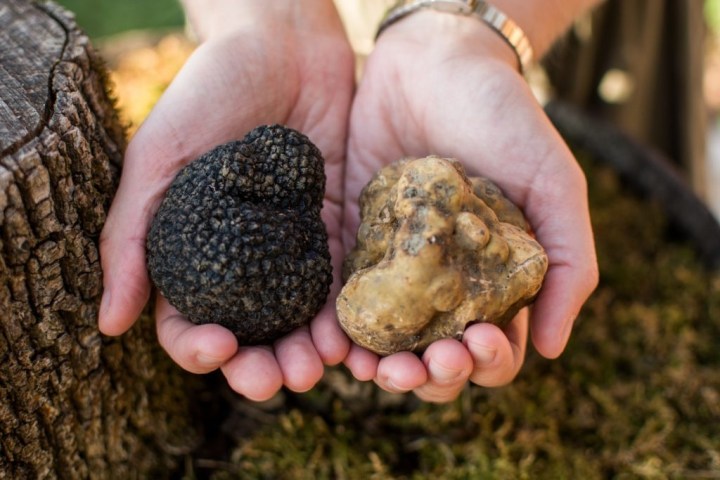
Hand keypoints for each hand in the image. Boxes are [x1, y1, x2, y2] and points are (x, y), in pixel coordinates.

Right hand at [98, 1, 354, 400]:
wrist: (282, 43)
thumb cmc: (208, 90)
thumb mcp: (157, 157)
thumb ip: (130, 236)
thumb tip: (109, 324)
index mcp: (195, 252)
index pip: (190, 320)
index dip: (200, 347)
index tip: (218, 347)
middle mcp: (246, 260)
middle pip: (251, 334)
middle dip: (260, 366)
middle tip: (274, 379)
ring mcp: (294, 250)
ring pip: (299, 321)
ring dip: (306, 353)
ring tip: (316, 368)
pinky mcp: (338, 230)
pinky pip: (343, 284)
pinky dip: (345, 316)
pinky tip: (351, 335)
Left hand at [343, 11, 597, 401]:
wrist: (437, 62)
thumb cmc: (506, 119)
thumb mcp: (554, 185)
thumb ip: (568, 263)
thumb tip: (554, 348)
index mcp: (496, 280)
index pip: (495, 348)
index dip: (488, 362)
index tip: (478, 342)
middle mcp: (445, 283)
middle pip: (436, 357)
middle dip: (429, 376)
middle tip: (416, 368)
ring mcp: (395, 267)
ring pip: (386, 342)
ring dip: (380, 369)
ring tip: (370, 370)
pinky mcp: (351, 242)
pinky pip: (342, 299)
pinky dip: (337, 331)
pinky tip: (332, 342)